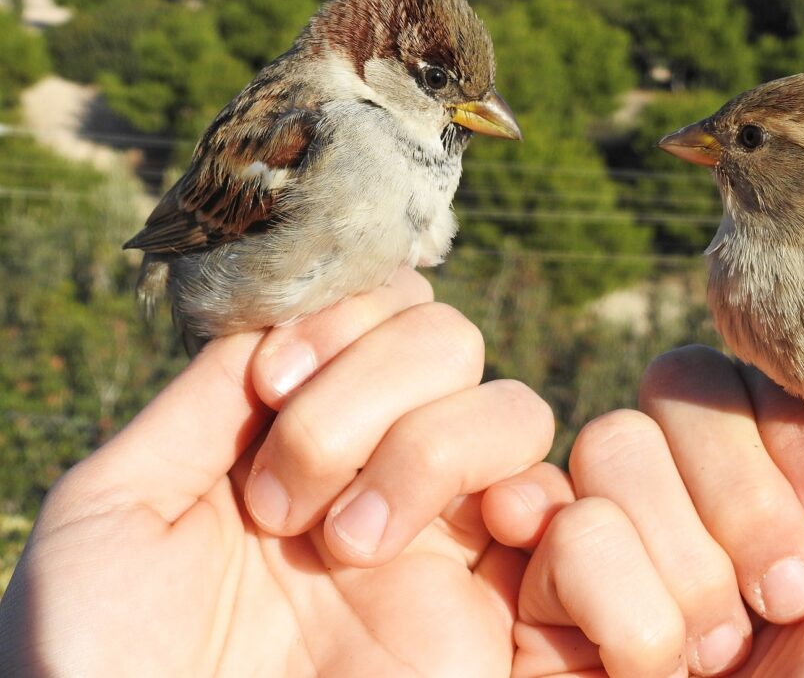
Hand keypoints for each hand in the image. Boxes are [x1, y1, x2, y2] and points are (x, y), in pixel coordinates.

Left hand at [0, 269, 553, 676]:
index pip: (370, 310)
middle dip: (370, 385)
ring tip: (344, 548)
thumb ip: (201, 400)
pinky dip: (523, 497)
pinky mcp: (489, 608)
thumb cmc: (97, 663)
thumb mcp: (113, 510)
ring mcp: (437, 534)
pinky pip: (556, 511)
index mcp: (290, 435)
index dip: (340, 318)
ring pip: (511, 408)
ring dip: (429, 445)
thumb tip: (282, 320)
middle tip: (283, 496)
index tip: (273, 385)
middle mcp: (372, 469)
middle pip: (448, 337)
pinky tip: (424, 545)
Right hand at [492, 345, 803, 676]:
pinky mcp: (547, 598)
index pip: (763, 375)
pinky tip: (644, 670)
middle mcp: (698, 507)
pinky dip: (617, 603)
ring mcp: (619, 545)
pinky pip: (565, 528)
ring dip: (684, 564)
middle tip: (783, 600)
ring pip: (615, 443)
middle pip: (680, 384)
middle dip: (742, 495)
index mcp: (790, 501)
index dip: (797, 426)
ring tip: (715, 660)